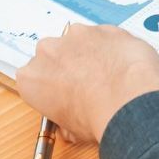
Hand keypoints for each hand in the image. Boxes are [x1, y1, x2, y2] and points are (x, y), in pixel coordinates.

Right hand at [16, 25, 158, 143]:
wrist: (128, 101)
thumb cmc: (96, 117)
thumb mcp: (72, 132)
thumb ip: (64, 120)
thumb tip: (72, 124)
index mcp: (31, 79)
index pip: (34, 81)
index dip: (51, 89)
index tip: (63, 96)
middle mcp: (48, 51)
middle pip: (54, 57)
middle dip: (68, 67)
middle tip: (88, 86)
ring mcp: (75, 35)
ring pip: (79, 43)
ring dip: (90, 54)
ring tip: (109, 76)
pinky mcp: (101, 27)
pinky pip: (103, 37)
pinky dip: (111, 47)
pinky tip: (122, 66)